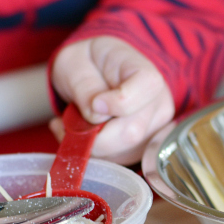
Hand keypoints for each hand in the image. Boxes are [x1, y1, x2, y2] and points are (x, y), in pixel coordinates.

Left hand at [50, 36, 174, 164]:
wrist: (95, 73)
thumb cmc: (87, 63)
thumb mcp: (76, 62)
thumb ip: (85, 85)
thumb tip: (95, 114)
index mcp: (145, 71)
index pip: (146, 88)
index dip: (117, 103)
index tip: (94, 103)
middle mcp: (158, 101)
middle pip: (130, 132)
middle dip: (91, 135)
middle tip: (65, 122)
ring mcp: (154, 127)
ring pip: (122, 152)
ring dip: (88, 145)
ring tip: (69, 126)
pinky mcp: (142, 147)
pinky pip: (117, 160)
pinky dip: (93, 153)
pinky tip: (81, 136)